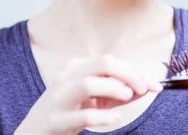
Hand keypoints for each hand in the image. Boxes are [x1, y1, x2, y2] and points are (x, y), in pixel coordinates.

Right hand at [15, 54, 162, 134]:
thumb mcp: (94, 99)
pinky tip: (115, 118)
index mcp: (75, 67)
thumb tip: (146, 87)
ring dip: (114, 88)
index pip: (110, 61)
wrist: (33, 133)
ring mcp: (60, 98)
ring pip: (89, 83)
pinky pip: (83, 115)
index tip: (154, 84)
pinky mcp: (57, 120)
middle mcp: (66, 77)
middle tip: (143, 89)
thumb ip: (118, 92)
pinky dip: (103, 116)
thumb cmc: (68, 113)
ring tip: (126, 98)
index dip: (136, 71)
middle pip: (103, 64)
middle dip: (129, 74)